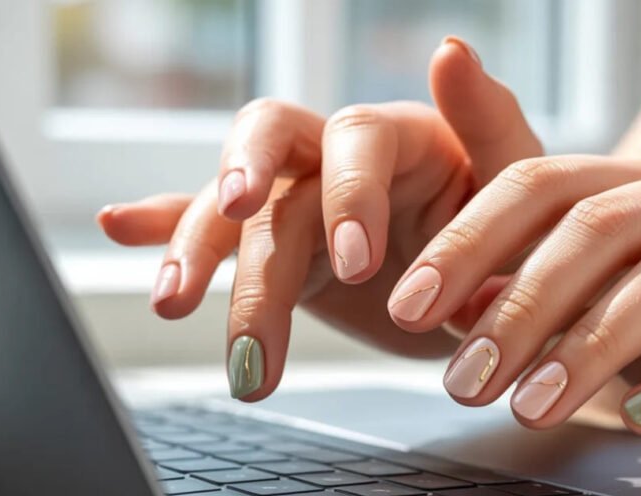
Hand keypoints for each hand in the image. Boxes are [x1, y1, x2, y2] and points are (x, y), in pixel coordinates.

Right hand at [97, 37, 541, 400]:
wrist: (487, 291)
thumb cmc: (510, 231)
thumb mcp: (517, 184)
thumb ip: (490, 124)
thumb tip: (451, 49)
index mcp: (402, 135)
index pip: (357, 140)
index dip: (349, 193)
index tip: (355, 264)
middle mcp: (338, 157)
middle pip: (272, 152)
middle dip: (243, 181)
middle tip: (232, 220)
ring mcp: (298, 198)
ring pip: (232, 209)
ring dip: (199, 249)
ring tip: (173, 301)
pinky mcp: (274, 244)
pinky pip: (211, 228)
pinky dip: (165, 229)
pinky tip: (123, 227)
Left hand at [394, 155, 640, 439]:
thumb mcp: (618, 284)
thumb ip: (538, 276)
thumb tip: (450, 301)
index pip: (543, 182)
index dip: (468, 239)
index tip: (408, 302)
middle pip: (600, 225)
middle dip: (520, 304)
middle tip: (467, 375)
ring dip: (590, 346)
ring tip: (534, 406)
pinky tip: (639, 418)